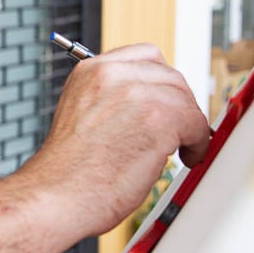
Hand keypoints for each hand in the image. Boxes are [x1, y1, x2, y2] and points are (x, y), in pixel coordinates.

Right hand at [23, 43, 210, 235]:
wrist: (55, 196)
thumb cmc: (66, 173)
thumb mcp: (83, 117)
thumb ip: (114, 102)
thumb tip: (150, 108)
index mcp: (91, 72)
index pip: (145, 56)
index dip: (162, 82)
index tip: (167, 102)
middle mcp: (113, 75)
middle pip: (170, 75)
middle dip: (179, 104)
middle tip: (180, 130)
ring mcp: (136, 94)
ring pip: (185, 99)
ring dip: (190, 125)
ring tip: (183, 147)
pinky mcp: (158, 120)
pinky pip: (196, 123)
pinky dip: (198, 142)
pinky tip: (187, 156)